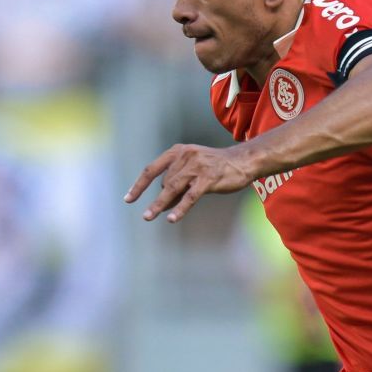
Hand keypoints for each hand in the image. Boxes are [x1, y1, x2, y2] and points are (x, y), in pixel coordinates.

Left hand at [125, 143, 258, 222]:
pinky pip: (190, 196)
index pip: (152, 169)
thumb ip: (176, 184)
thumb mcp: (192, 171)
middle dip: (160, 199)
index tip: (128, 199)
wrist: (243, 161)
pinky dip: (179, 208)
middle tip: (150, 214)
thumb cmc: (216, 168)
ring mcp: (197, 166)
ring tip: (148, 217)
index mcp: (178, 152)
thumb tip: (160, 205)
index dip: (139, 185)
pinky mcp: (208, 178)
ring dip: (159, 204)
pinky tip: (171, 219)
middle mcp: (185, 156)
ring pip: (172, 188)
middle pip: (164, 182)